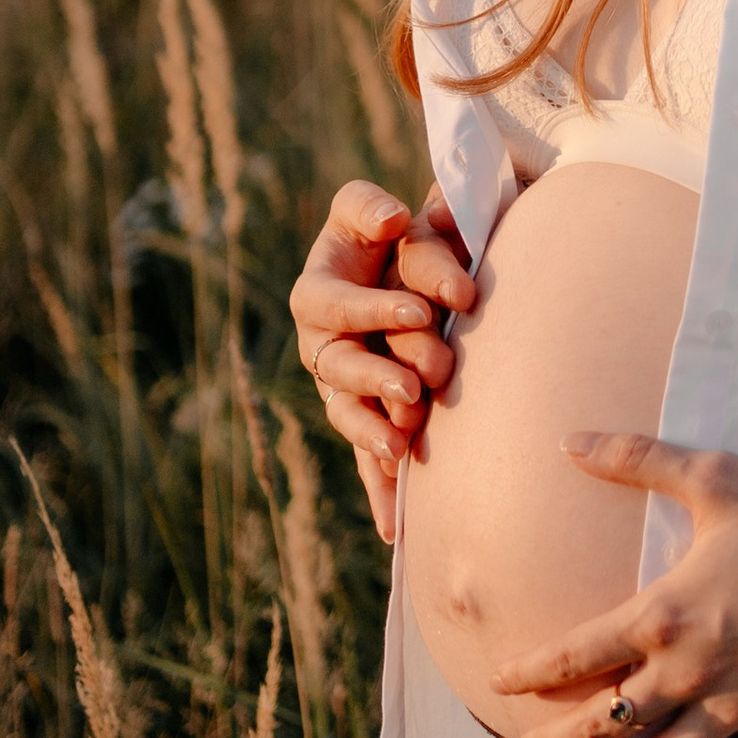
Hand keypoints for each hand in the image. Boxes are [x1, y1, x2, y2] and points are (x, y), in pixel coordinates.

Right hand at [289, 178, 478, 541]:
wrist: (397, 266)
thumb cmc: (385, 232)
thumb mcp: (371, 210)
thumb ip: (370, 209)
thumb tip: (391, 220)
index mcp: (315, 292)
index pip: (333, 304)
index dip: (372, 308)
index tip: (422, 310)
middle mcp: (320, 344)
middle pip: (339, 366)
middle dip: (378, 376)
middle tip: (420, 385)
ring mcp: (341, 386)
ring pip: (348, 414)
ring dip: (373, 434)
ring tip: (404, 448)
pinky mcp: (367, 417)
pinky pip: (367, 457)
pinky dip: (381, 490)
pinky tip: (395, 529)